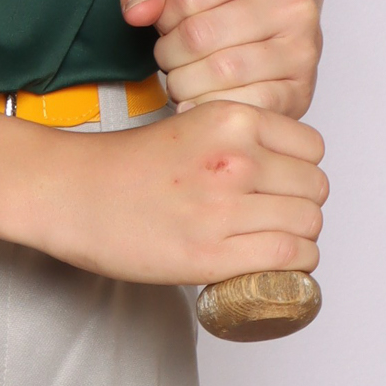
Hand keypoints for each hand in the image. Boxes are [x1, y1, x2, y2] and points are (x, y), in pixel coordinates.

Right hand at [42, 98, 325, 287]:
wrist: (70, 194)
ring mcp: (225, 207)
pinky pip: (290, 258)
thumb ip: (237, 141)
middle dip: (301, 205)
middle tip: (274, 217)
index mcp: (230, 120)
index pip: (311, 148)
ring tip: (272, 242)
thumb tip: (283, 172)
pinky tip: (273, 265)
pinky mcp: (213, 254)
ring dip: (300, 238)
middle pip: (314, 188)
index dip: (300, 168)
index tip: (281, 183)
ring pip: (309, 225)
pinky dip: (294, 266)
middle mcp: (234, 159)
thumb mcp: (190, 126)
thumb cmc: (123, 166)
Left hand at [120, 0, 321, 117]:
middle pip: (200, 36)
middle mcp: (294, 3)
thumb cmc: (216, 3)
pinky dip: (210, 108)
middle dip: (169, 54)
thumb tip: (138, 12)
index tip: (171, 23)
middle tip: (171, 57)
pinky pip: (244, 106)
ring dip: (184, 83)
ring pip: (220, 73)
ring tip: (185, 77)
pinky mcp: (301, 91)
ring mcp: (303, 49)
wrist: (266, 34)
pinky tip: (200, 101)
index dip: (164, 17)